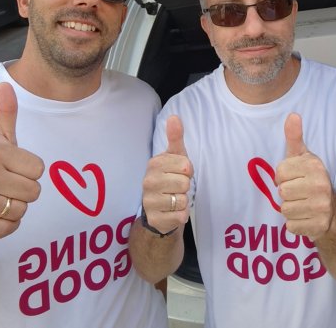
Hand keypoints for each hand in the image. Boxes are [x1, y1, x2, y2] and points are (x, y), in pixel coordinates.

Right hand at [0, 82, 43, 249]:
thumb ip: (6, 114)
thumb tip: (6, 85)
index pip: (39, 169)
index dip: (29, 172)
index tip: (11, 170)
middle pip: (34, 192)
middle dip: (23, 192)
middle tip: (4, 187)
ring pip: (22, 211)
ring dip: (13, 209)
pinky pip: (9, 229)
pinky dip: (5, 225)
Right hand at [141, 115, 191, 234]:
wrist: (159, 210)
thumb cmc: (170, 179)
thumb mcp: (175, 157)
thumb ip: (175, 138)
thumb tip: (174, 116)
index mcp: (154, 164)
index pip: (185, 165)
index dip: (187, 171)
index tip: (179, 173)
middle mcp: (147, 182)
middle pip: (185, 183)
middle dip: (185, 187)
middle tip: (176, 188)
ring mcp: (149, 201)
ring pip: (183, 200)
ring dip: (183, 201)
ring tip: (173, 199)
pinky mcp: (155, 219)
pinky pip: (180, 216)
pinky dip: (181, 215)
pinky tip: (171, 212)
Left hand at [275, 113, 332, 240]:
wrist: (333, 212)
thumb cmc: (311, 181)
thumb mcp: (303, 157)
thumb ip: (294, 137)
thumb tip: (292, 115)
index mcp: (315, 166)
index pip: (279, 172)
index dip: (282, 177)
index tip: (294, 178)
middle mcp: (321, 185)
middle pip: (281, 192)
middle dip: (286, 194)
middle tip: (299, 193)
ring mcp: (321, 207)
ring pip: (284, 209)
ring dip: (290, 210)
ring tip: (303, 205)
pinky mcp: (318, 226)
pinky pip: (290, 226)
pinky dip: (295, 224)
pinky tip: (306, 218)